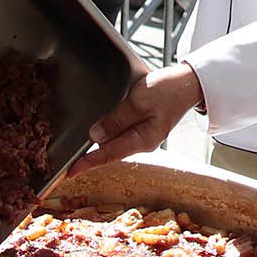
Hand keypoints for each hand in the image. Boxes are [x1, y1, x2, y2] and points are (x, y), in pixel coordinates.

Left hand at [72, 64, 204, 176]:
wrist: (187, 84)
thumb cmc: (166, 90)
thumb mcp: (138, 102)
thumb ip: (116, 120)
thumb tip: (95, 137)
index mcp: (143, 140)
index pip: (109, 155)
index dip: (88, 163)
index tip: (71, 172)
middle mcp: (142, 143)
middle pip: (110, 151)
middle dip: (90, 155)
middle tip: (69, 162)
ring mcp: (142, 137)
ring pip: (114, 142)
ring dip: (99, 142)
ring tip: (81, 147)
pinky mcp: (142, 128)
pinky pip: (120, 134)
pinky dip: (108, 132)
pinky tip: (100, 129)